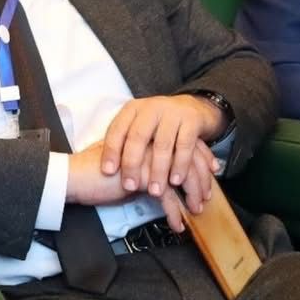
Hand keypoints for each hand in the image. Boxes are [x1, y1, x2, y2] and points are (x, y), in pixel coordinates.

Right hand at [67, 137, 218, 231]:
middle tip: (205, 197)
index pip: (184, 143)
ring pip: (182, 177)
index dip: (201, 158)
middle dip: (202, 180)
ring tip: (195, 211)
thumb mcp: (126, 163)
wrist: (74, 177)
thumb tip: (160, 175)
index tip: (211, 171)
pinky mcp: (144, 178)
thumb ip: (144, 163)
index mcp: (149, 136)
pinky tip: (177, 225)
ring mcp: (150, 160)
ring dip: (192, 197)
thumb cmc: (95, 173)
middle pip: (189, 159)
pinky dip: (175, 213)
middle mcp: (152, 144)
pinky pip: (168, 198)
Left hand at [100, 94, 223, 198]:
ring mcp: (173, 112)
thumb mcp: (139, 127)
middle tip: (129, 187)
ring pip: (162, 144)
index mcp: (133, 109)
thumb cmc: (159, 125)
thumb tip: (105, 171)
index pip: (117, 130)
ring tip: (155, 191)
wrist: (194, 107)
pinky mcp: (193, 120)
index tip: (107, 172)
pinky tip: (175, 181)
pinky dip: (180, 165)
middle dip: (132, 164)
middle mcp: (151, 108)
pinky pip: (185, 146)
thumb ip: (125, 142)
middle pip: (137, 137)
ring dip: (158, 171)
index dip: (111, 151)